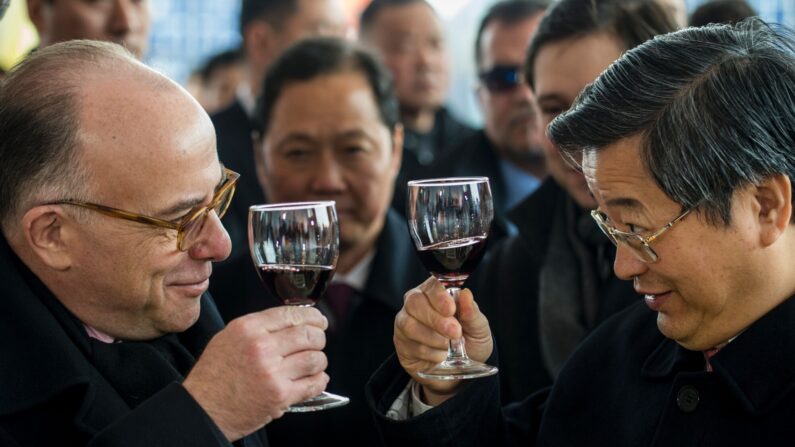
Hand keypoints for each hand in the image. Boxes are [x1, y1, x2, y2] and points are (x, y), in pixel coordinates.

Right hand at [183, 306, 328, 440]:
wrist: (203, 408)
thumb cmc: (214, 375)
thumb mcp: (229, 337)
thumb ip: (259, 327)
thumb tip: (291, 321)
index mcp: (248, 328)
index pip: (291, 314)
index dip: (312, 316)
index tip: (319, 320)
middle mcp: (261, 347)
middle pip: (309, 334)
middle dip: (319, 337)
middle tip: (318, 341)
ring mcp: (272, 372)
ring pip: (315, 358)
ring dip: (319, 361)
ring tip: (313, 363)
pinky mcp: (280, 395)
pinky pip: (314, 383)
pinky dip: (319, 380)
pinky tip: (315, 379)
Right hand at [394, 277, 492, 405]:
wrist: (461, 371)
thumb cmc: (469, 342)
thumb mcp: (479, 329)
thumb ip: (472, 313)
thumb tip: (466, 294)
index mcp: (436, 294)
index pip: (432, 285)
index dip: (439, 296)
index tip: (451, 309)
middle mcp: (416, 304)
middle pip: (414, 302)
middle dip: (435, 319)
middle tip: (454, 332)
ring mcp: (405, 323)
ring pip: (408, 324)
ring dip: (431, 337)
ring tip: (448, 346)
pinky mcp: (401, 343)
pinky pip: (408, 345)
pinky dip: (428, 352)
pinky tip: (440, 356)